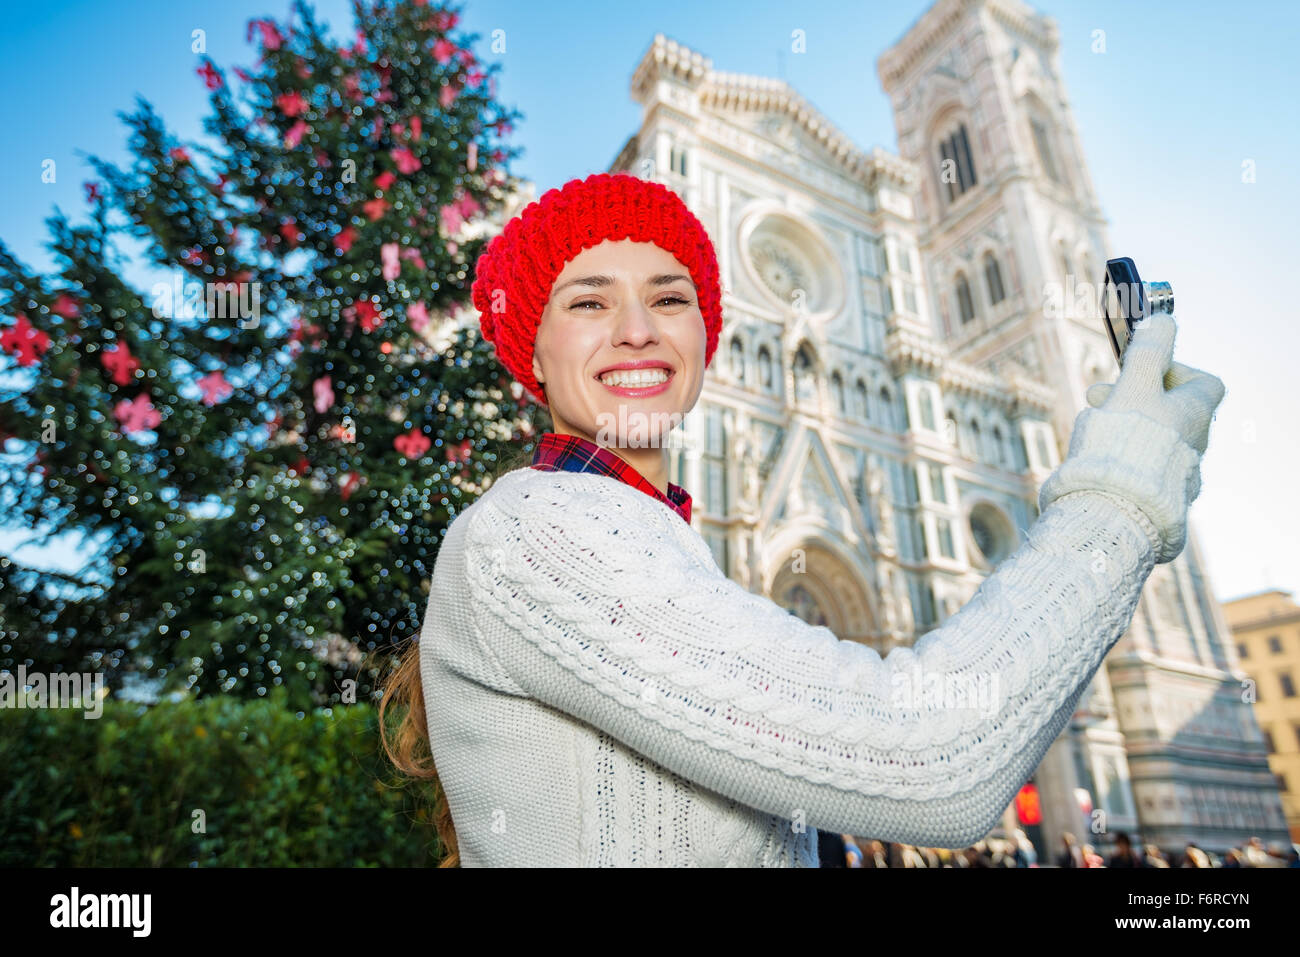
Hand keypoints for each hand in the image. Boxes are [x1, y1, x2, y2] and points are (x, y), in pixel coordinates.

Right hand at [1038, 313, 1225, 562]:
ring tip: (1091, 426)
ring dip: (1127, 425)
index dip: (1176, 369)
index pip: (1205, 382)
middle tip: (1099, 396)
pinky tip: (1097, 457)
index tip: (1143, 370)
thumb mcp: (1134, 384)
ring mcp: (1179, 473)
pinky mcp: (1159, 496)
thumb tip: (1162, 320)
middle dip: (1135, 397)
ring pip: (1157, 438)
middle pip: (1174, 409)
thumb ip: (1147, 350)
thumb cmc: (1127, 442)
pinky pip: (1145, 467)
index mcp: (1196, 414)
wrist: (1116, 506)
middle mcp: (1196, 444)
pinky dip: (1123, 455)